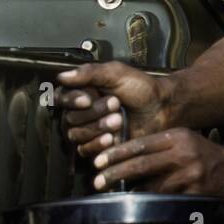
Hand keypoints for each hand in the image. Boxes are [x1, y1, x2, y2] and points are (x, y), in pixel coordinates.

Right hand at [54, 62, 171, 158]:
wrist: (162, 109)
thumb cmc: (142, 88)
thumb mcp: (116, 73)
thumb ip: (89, 73)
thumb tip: (62, 76)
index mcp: (83, 91)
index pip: (61, 97)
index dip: (71, 100)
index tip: (87, 100)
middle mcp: (83, 111)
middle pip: (69, 118)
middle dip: (92, 113)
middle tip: (116, 105)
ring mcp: (90, 131)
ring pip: (75, 135)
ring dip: (96, 128)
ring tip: (119, 120)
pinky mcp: (98, 148)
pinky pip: (85, 150)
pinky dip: (98, 144)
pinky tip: (113, 138)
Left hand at [89, 127, 223, 198]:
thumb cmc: (204, 155)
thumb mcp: (184, 140)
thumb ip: (158, 146)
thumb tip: (124, 157)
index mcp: (177, 137)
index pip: (141, 144)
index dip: (117, 153)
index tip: (98, 161)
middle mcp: (183, 153)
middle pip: (142, 164)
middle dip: (116, 173)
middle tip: (97, 181)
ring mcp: (190, 175)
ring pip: (152, 186)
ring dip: (131, 192)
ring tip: (114, 195)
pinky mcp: (195, 193)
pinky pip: (166, 200)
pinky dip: (151, 203)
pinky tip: (139, 205)